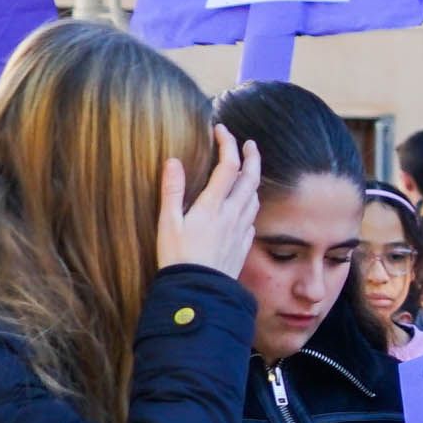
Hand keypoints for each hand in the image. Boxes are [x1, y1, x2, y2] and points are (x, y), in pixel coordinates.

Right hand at [158, 131, 261, 276]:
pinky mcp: (243, 246)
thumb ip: (172, 190)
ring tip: (247, 171)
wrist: (198, 293)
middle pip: (250, 179)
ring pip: (254, 198)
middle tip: (248, 143)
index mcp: (214, 206)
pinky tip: (243, 206)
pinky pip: (252, 219)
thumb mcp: (168, 223)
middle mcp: (233, 215)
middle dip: (251, 157)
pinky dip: (249, 204)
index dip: (227, 143)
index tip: (221, 130)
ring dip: (253, 180)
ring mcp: (241, 231)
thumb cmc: (178, 258)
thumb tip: (173, 161)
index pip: (228, 165)